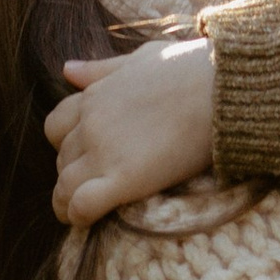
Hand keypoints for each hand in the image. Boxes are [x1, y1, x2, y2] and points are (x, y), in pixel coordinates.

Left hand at [47, 33, 218, 224]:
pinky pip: (82, 204)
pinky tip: (87, 221)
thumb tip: (66, 70)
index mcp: (95, 96)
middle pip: (62, 159)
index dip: (66, 144)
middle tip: (89, 187)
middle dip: (71, 174)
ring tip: (74, 214)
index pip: (57, 126)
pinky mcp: (124, 179)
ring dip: (66, 202)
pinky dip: (79, 215)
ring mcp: (104, 152)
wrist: (223, 89)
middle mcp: (91, 124)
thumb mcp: (142, 58)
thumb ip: (102, 68)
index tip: (83, 155)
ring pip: (64, 186)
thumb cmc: (192, 68)